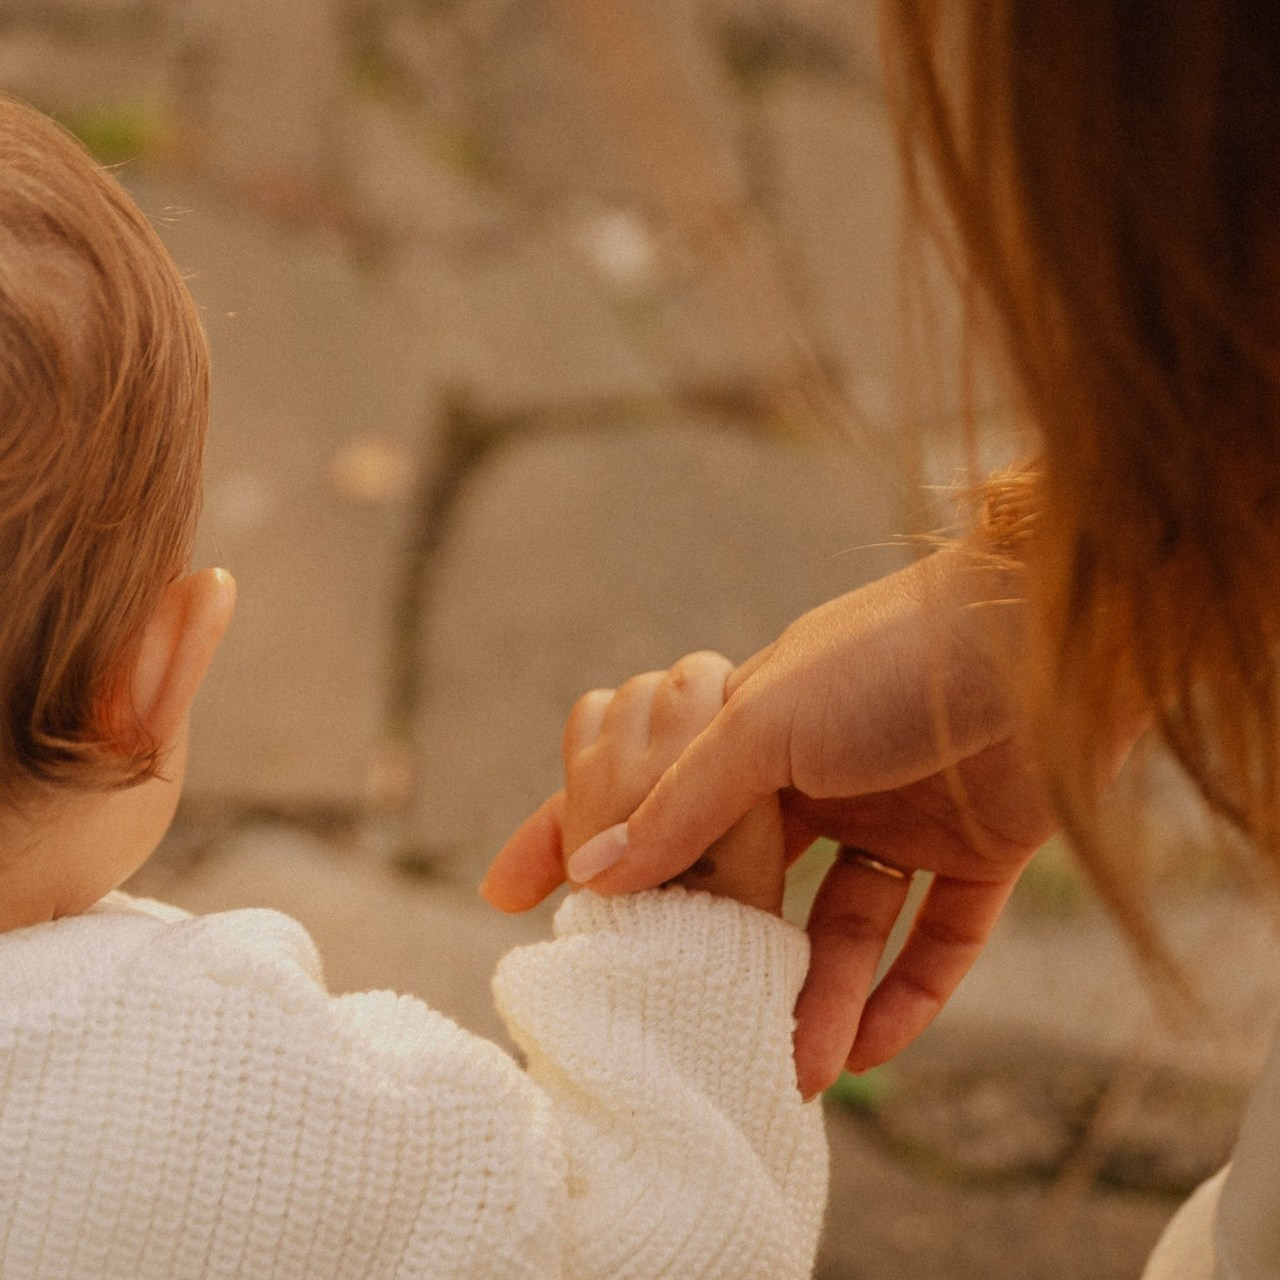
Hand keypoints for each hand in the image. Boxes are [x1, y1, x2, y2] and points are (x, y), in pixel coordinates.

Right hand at [484, 548, 1070, 1095]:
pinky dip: (900, 996)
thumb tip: (594, 871)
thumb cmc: (890, 658)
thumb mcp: (763, 721)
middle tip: (679, 1024)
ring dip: (816, 997)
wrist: (1050, 641)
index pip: (652, 799)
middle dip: (715, 953)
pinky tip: (862, 1049)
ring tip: (791, 1068)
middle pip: (746, 883)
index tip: (510, 891)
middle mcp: (822, 779)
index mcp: (759, 732)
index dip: (581, 840)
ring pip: (842, 927)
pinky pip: (931, 943)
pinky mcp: (978, 855)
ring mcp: (900, 818)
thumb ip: (682, 800)